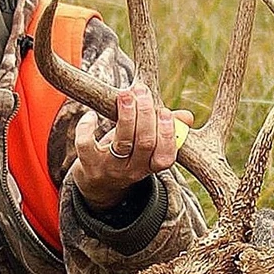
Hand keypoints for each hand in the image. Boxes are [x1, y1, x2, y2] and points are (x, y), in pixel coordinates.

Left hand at [68, 82, 193, 207]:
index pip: (165, 157)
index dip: (167, 134)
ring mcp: (110, 168)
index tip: (165, 111)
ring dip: (125, 115)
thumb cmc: (129, 154)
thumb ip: (168, 130)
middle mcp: (133, 170)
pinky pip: (86, 146)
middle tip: (141, 91)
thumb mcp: (149, 146)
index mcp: (151, 166)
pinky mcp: (89, 165)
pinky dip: (87, 128)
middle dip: (145, 114)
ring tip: (125, 94)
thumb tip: (186, 117)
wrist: (98, 182)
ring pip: (121, 142)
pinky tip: (91, 115)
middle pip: (145, 143)